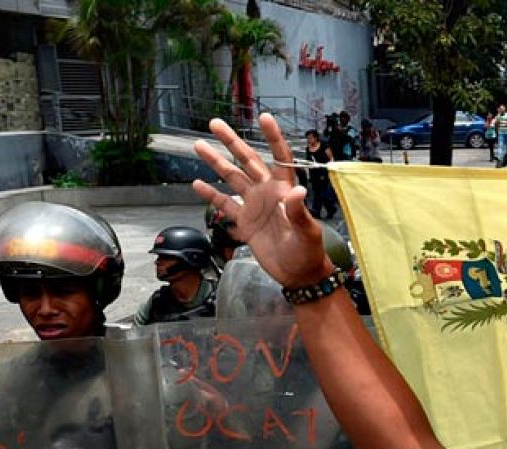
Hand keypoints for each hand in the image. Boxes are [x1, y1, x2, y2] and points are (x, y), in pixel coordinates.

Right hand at [191, 114, 332, 288]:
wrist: (298, 274)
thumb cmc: (309, 251)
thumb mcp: (307, 231)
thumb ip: (299, 211)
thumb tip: (298, 189)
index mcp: (284, 189)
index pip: (279, 157)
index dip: (273, 137)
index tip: (264, 117)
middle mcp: (267, 192)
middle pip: (247, 160)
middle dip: (232, 141)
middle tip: (215, 122)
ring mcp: (254, 206)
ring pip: (232, 178)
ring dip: (216, 162)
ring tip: (199, 145)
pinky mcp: (245, 222)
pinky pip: (225, 205)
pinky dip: (211, 195)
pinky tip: (198, 184)